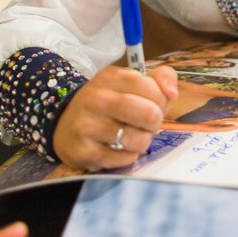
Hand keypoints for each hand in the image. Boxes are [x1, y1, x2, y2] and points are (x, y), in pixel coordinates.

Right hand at [53, 65, 177, 170]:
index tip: (153, 104)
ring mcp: (87, 126)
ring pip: (138, 140)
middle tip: (147, 123)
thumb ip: (161, 79)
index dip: (161, 100)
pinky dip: (128, 156)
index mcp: (111, 77)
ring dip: (142, 141)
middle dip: (155, 122)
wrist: (65, 124)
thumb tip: (172, 93)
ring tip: (131, 135)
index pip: (152, 88)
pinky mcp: (84, 152)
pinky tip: (117, 148)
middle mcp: (95, 98)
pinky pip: (125, 159)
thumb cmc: (109, 103)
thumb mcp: (131, 82)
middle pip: (149, 114)